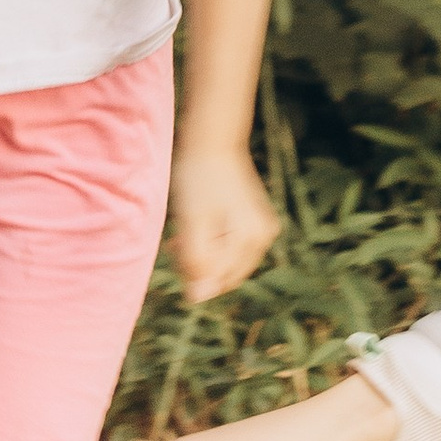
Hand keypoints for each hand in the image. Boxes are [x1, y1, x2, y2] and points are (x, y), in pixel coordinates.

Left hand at [170, 138, 280, 302]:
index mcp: (250, 239)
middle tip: (178, 240)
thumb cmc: (198, 179)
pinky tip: (201, 226)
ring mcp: (264, 230)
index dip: (191, 272)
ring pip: (228, 262)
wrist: (213, 141)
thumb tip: (197, 299)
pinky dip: (215, 243)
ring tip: (186, 233)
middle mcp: (264, 238)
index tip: (175, 247)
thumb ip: (196, 262)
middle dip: (200, 265)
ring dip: (206, 254)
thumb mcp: (191, 222)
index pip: (216, 280)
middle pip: (225, 274)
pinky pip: (234, 247)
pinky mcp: (258, 222)